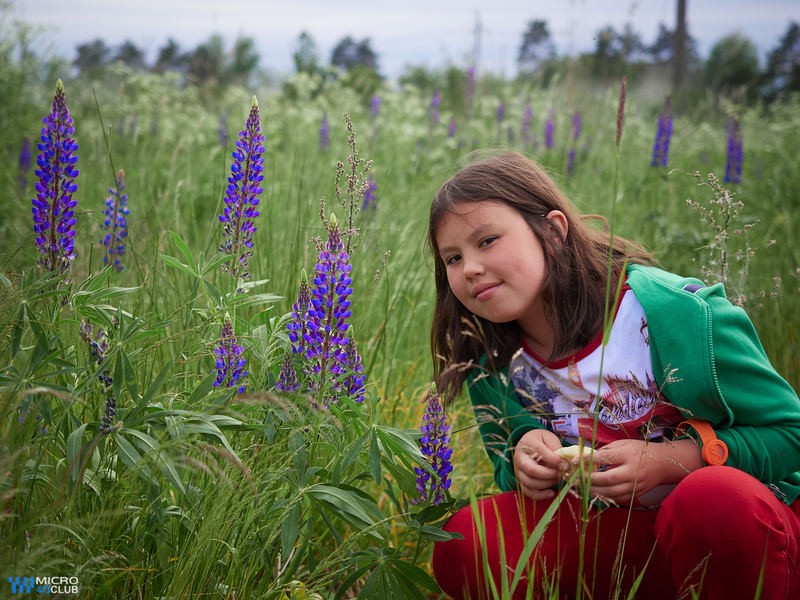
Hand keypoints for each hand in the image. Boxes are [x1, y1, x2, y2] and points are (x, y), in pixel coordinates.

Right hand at [513, 429, 565, 499]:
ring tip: (557, 479)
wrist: (528, 443)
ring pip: (529, 482)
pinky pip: (527, 491)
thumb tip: (563, 464)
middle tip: (560, 474)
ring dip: (546, 484)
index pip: (540, 452)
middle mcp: (520, 457)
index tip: (565, 465)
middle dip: (549, 474)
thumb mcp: (549, 438)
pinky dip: (540, 495)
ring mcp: (518, 470)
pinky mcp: (521, 480)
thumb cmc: (542, 441)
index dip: (554, 460)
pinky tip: (550, 493)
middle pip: (531, 470)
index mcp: (528, 443)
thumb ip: (556, 449)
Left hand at [586, 438, 703, 504]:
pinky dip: (605, 498)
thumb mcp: (623, 443)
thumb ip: (606, 450)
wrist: (662, 464)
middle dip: (589, 480)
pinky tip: (595, 494)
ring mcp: (635, 485)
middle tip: (575, 479)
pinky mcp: (636, 495)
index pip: (604, 458)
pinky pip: (617, 499)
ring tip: (582, 487)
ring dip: (594, 491)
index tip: (575, 461)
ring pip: (611, 493)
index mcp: (627, 455)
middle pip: (607, 479)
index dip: (588, 460)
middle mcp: (632, 472)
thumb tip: (587, 457)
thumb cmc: (640, 451)